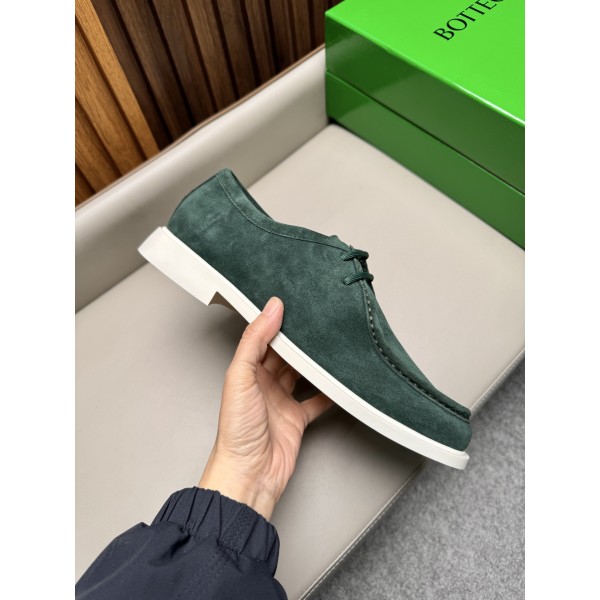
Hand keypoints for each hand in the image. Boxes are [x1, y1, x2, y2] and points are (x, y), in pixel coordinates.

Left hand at [199, 297, 332, 519]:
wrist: (250, 473)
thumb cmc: (237, 430)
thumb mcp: (241, 377)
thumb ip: (254, 341)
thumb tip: (270, 308)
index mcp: (247, 372)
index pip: (263, 338)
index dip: (276, 321)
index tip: (293, 302)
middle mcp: (264, 384)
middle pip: (284, 355)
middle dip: (299, 339)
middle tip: (318, 320)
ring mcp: (281, 401)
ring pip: (301, 374)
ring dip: (314, 362)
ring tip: (330, 344)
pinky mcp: (297, 419)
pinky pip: (316, 400)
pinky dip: (328, 392)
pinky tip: (339, 382)